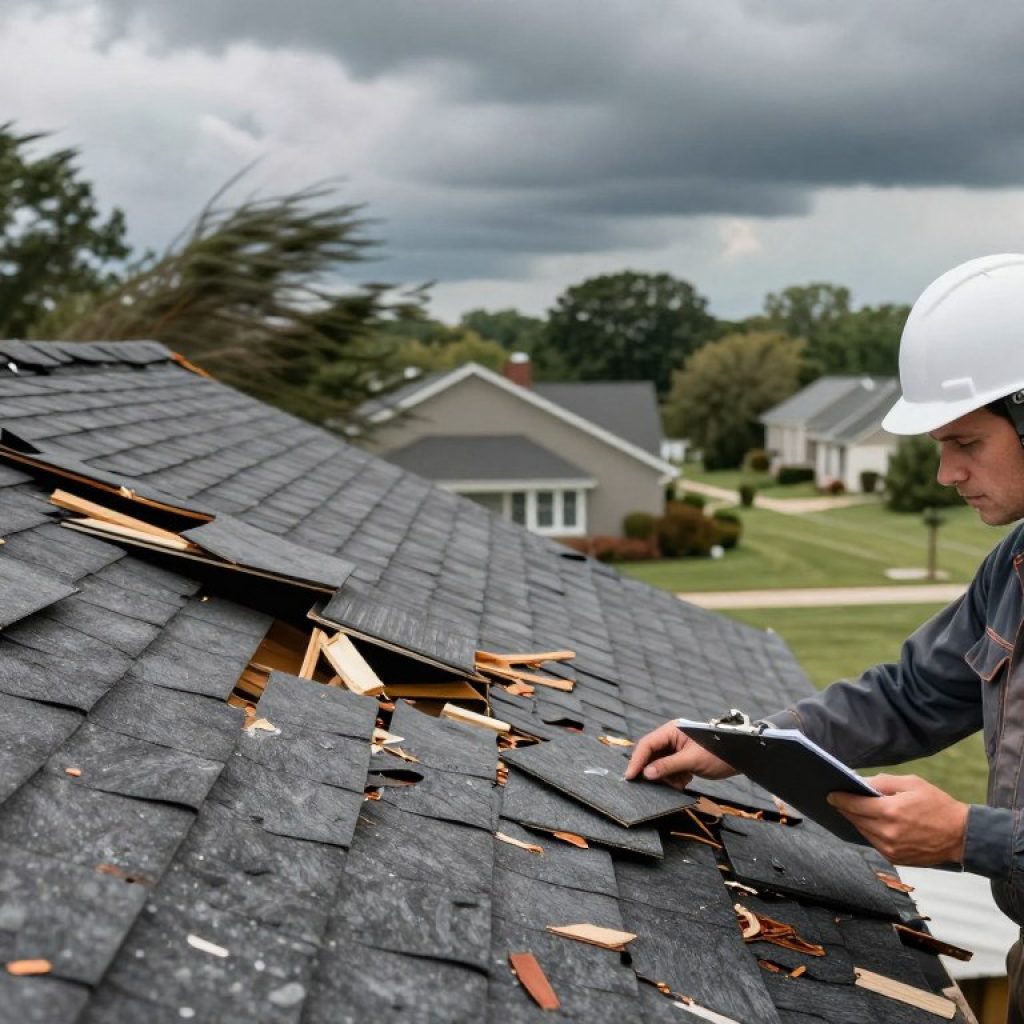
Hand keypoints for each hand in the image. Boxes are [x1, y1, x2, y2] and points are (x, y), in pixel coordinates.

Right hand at [624, 720, 735, 790]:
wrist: (741, 757)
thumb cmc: (718, 753)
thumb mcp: (692, 760)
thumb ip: (668, 766)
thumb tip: (647, 774)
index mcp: (672, 731)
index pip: (647, 744)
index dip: (637, 760)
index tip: (630, 776)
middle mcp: (672, 738)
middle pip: (651, 755)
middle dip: (652, 771)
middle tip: (649, 786)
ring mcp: (677, 749)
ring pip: (660, 766)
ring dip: (666, 777)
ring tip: (679, 782)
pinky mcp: (683, 760)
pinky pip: (670, 771)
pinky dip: (675, 779)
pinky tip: (685, 781)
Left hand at [828, 774, 968, 865]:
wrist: (962, 836)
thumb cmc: (938, 805)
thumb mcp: (911, 783)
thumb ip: (883, 782)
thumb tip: (860, 782)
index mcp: (891, 812)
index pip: (854, 805)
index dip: (840, 799)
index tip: (830, 794)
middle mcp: (888, 833)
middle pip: (855, 819)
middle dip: (845, 809)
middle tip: (836, 799)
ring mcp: (891, 849)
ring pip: (863, 832)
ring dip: (855, 821)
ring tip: (850, 810)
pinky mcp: (896, 859)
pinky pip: (874, 843)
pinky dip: (868, 832)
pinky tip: (867, 823)